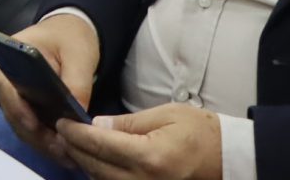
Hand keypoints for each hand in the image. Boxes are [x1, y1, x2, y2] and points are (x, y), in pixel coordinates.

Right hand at [0, 13, 100, 167]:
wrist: (69, 32)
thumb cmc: (69, 38)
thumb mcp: (78, 55)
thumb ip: (76, 82)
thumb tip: (76, 115)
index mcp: (8, 57)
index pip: (6, 87)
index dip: (18, 109)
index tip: (34, 126)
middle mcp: (4, 79)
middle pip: (14, 113)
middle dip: (37, 134)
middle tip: (62, 150)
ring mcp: (13, 96)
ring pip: (22, 126)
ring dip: (43, 143)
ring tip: (67, 155)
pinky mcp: (25, 108)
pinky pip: (31, 129)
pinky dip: (46, 141)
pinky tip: (65, 150)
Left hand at [55, 102, 221, 179]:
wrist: (227, 159)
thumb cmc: (199, 132)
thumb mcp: (164, 115)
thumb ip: (127, 124)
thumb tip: (96, 125)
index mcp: (149, 157)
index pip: (99, 144)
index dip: (75, 133)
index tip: (62, 122)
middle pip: (95, 166)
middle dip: (74, 148)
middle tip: (62, 132)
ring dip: (85, 163)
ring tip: (74, 144)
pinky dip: (101, 175)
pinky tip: (95, 161)